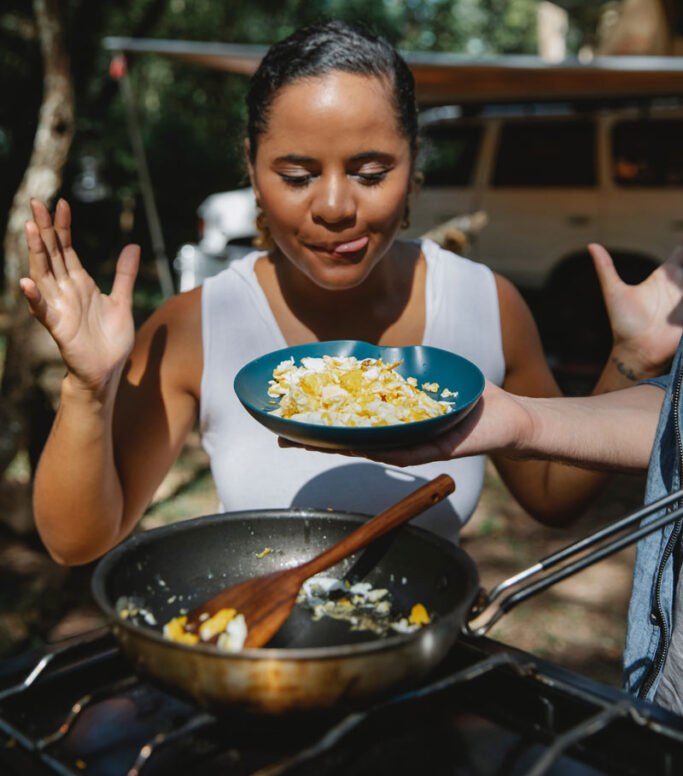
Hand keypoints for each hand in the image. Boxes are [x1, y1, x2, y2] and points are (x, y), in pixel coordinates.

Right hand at [20, 198, 140, 392]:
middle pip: (52, 254)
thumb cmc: (110, 339)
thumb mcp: (122, 300)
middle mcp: (65, 291)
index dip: (64, 227)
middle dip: (44, 229)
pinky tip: (25, 282)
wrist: (107, 371)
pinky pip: (43, 310)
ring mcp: (60, 307)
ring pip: (44, 274)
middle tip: (36, 203)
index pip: (67, 248)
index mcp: (80, 283)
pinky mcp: (59, 328)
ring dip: (36, 253)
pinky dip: (34, 297)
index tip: (62, 203)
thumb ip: (125, 274)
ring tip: (30, 229)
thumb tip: (133, 246)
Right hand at [279, 382, 530, 467]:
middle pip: (351, 440)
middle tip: (283, 437)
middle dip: (317, 439)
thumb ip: (403, 373)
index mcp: (393, 421)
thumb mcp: (429, 378)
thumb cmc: (471, 397)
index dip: (321, 421)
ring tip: (312, 442)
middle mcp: (398, 438)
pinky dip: (383, 450)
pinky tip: (361, 447)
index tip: (288, 420)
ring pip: (371, 449)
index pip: (351, 422)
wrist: (512, 416)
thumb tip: (374, 359)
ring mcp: (415, 447)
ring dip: (341, 446)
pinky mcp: (436, 450)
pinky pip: (405, 453)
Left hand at [588, 242, 682, 373]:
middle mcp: (678, 287)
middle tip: (682, 272)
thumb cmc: (624, 323)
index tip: (682, 244)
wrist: (636, 351)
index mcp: (662, 278)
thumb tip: (591, 245)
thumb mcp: (614, 292)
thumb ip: (606, 268)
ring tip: (682, 285)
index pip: (681, 254)